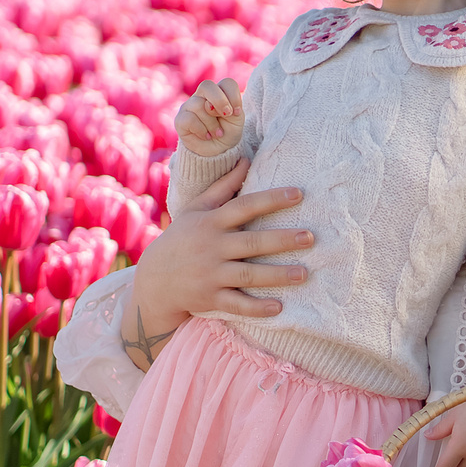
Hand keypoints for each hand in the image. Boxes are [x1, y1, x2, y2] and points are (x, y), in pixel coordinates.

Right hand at [123, 165, 310, 366]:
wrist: (154, 280)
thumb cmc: (183, 238)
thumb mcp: (197, 209)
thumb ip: (223, 186)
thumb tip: (246, 158)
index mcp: (211, 222)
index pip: (244, 206)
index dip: (271, 199)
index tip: (299, 194)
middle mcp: (212, 247)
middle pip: (252, 242)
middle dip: (283, 240)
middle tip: (311, 237)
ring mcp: (211, 274)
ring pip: (248, 274)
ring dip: (277, 275)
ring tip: (304, 273)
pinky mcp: (210, 298)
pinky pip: (236, 304)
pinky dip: (256, 308)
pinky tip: (279, 307)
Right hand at [176, 77, 245, 156]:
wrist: (218, 150)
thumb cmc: (228, 131)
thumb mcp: (236, 120)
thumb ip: (228, 107)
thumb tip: (208, 105)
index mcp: (220, 92)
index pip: (226, 83)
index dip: (233, 96)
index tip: (236, 113)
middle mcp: (202, 96)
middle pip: (207, 86)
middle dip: (219, 101)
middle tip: (226, 115)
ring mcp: (189, 106)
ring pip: (199, 105)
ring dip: (212, 123)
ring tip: (217, 133)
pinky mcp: (180, 120)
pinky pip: (189, 119)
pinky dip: (202, 130)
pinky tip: (206, 136)